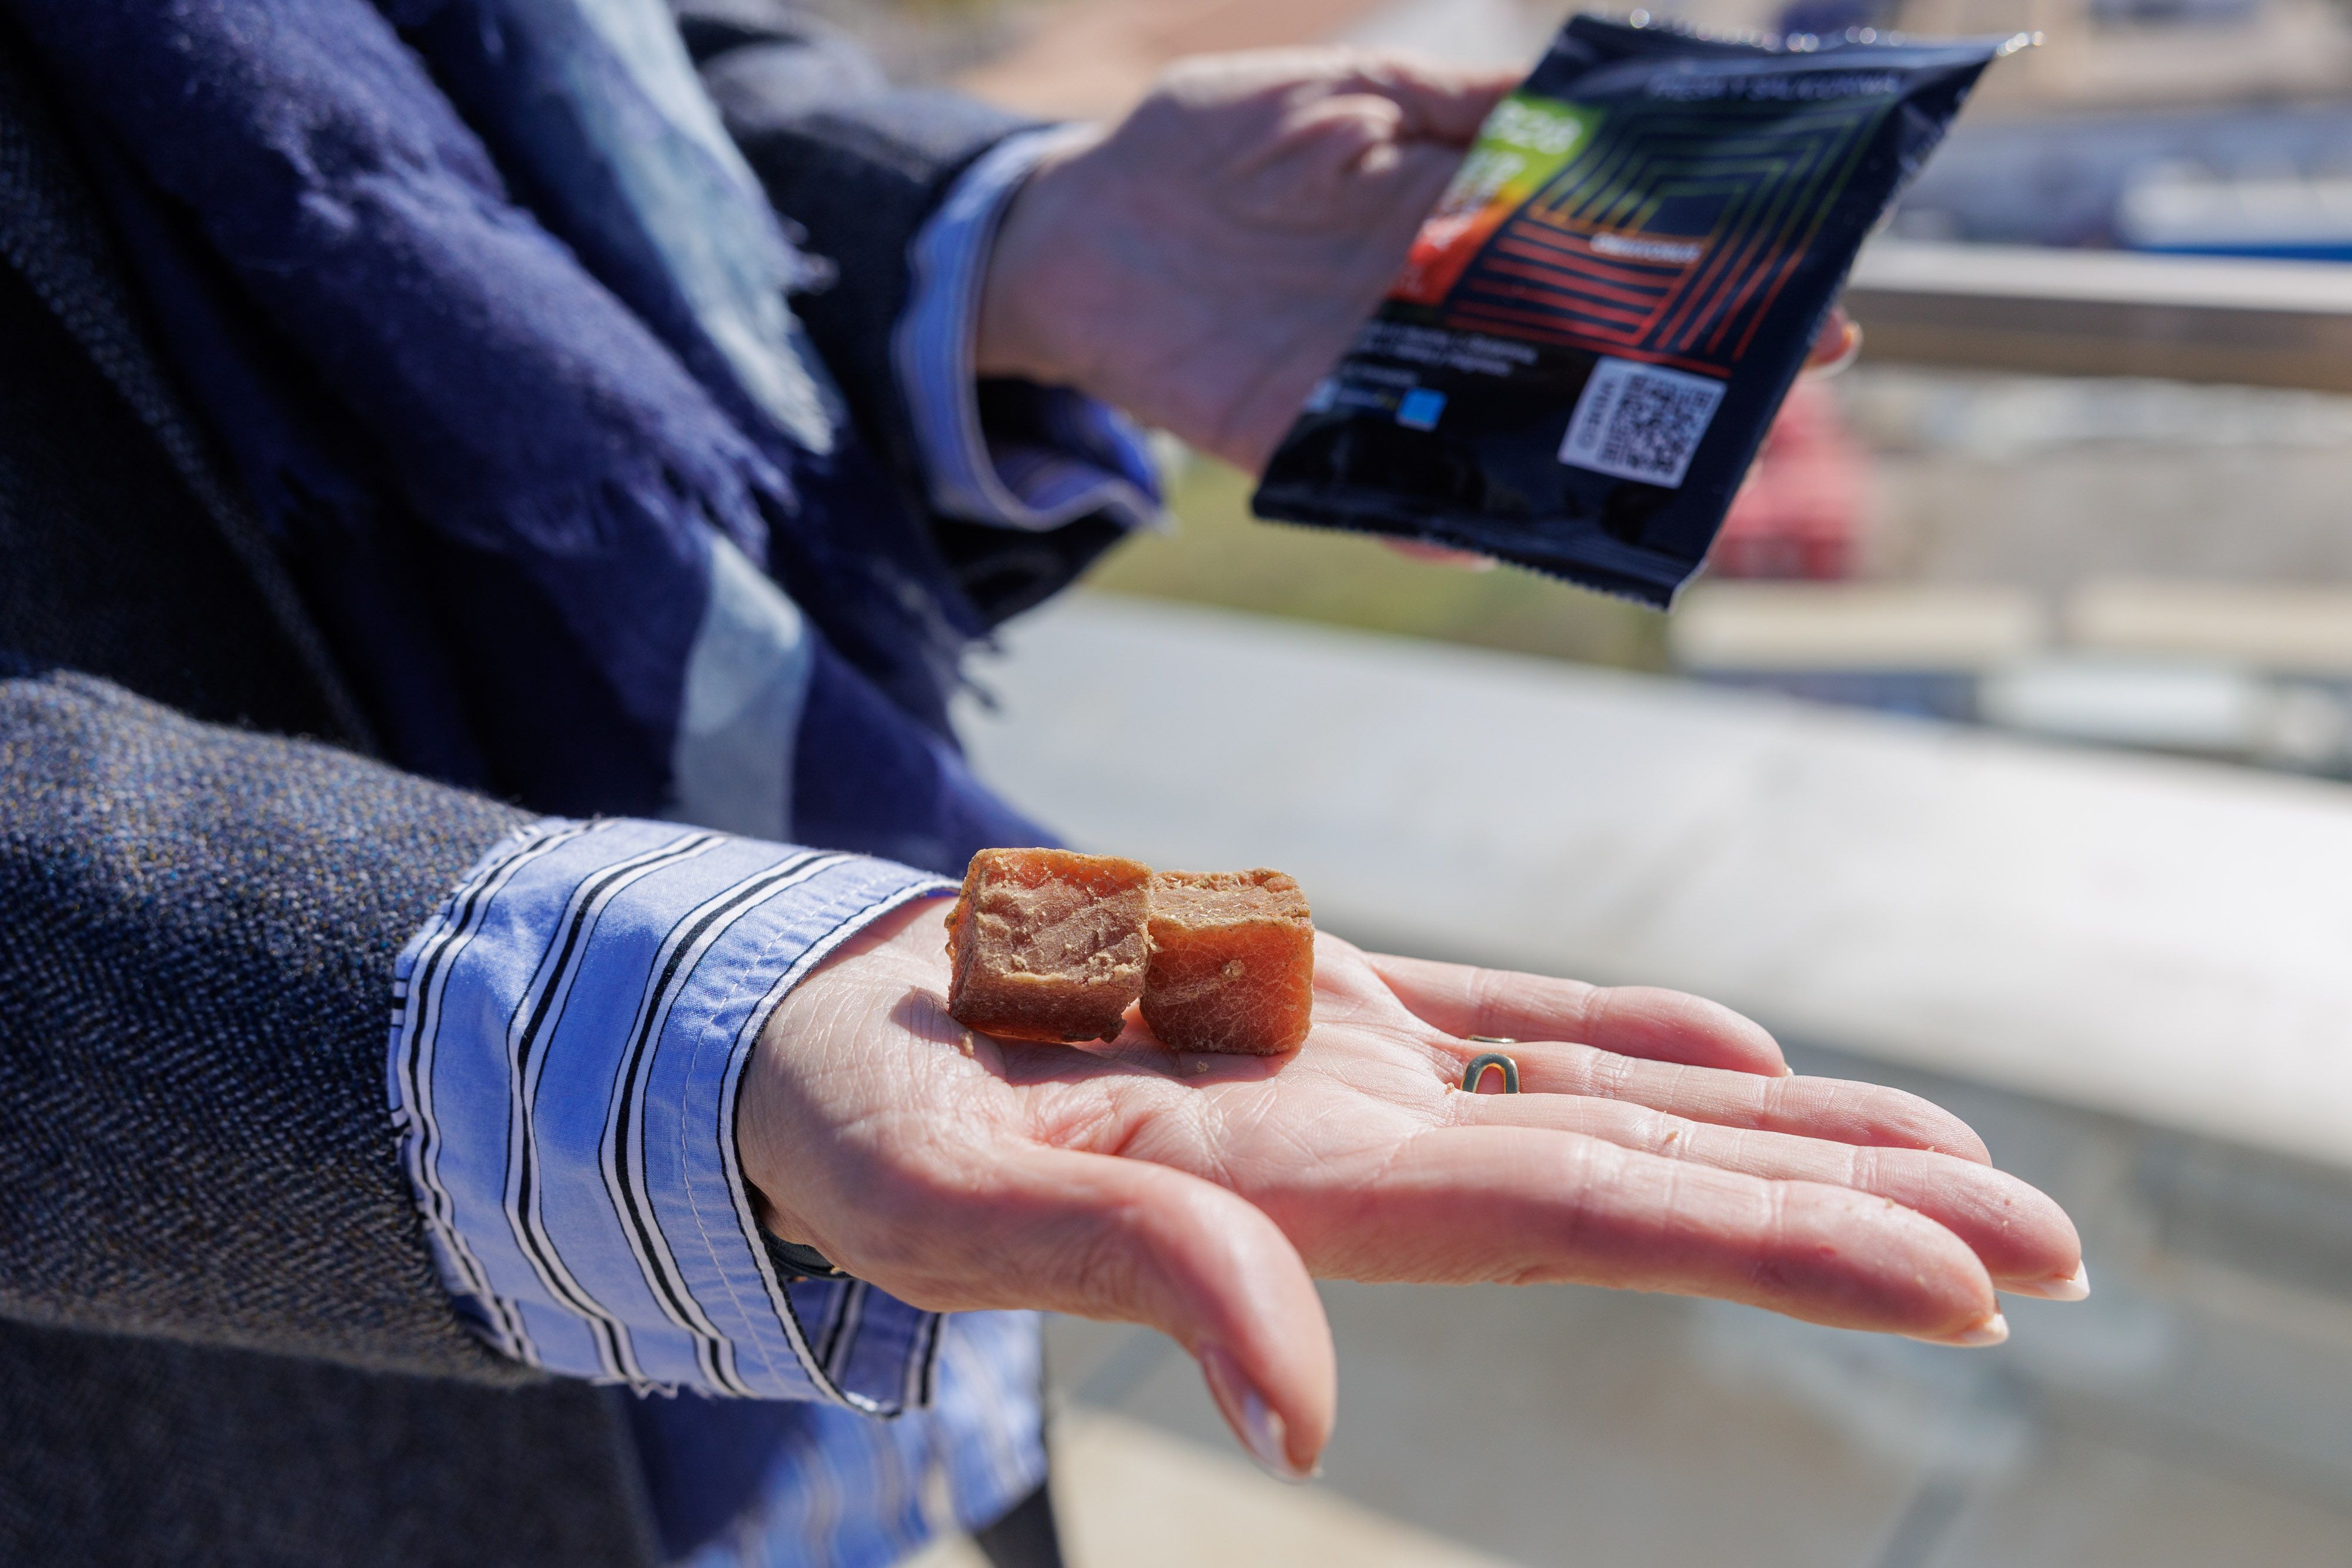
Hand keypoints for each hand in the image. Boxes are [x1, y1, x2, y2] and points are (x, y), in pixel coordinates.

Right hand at [740, 899, 2081, 1477]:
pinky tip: (1753, 1060)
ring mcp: (1349, 1078)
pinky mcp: (1311, 1011)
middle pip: (1649, 1181)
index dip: (1778, 1245)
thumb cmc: (856, 1131)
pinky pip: (1506, 1026)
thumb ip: (1146, 1278)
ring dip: (1786, 1134)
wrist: (806, 1046)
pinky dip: (1631, 1038)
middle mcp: (1363, 1147)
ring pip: (1607, 1105)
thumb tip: (1300, 1419)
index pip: (1587, 1219)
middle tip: (2061, 1243)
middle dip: (1852, 1213)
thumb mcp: (957, 1199)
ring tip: (1960, 1164)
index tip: (1966, 1285)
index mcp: (1305, 1191)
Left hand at [977, 51, 1864, 481]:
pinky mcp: (1299, 436)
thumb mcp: (1352, 87)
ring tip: (1668, 485)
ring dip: (1579, 461)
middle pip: (1574, 358)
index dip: (1702, 273)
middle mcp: (1436, 313)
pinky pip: (1384, 488)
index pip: (1605, 253)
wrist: (1071, 219)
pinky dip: (1433, 515)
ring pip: (1501, 434)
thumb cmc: (1209, 138)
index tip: (1805, 290)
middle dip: (1671, 379)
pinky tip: (1491, 525)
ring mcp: (1374, 383)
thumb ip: (1466, 107)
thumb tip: (1589, 106)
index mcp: (1460, 221)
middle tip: (1768, 397)